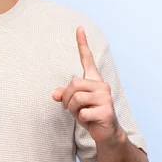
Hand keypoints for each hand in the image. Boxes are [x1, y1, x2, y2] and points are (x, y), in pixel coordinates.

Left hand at [52, 26, 120, 144]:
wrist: (107, 134)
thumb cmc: (90, 115)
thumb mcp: (74, 104)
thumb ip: (64, 96)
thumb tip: (55, 94)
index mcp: (94, 80)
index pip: (87, 59)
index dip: (82, 43)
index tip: (79, 27)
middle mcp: (102, 85)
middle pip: (73, 84)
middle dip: (67, 99)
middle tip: (72, 109)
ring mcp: (106, 97)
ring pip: (76, 98)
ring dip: (73, 109)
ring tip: (81, 114)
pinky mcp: (107, 111)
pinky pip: (82, 112)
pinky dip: (81, 119)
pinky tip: (90, 121)